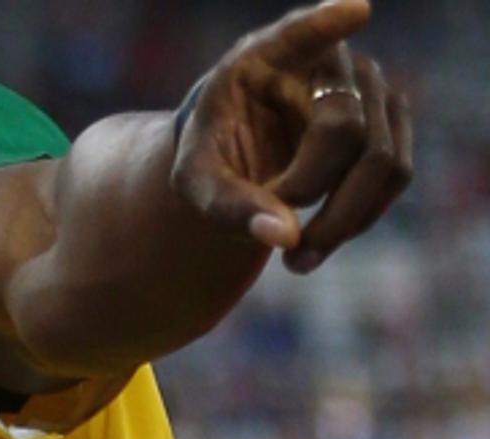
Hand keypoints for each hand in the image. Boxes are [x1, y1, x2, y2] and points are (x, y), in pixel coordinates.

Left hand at [172, 0, 412, 273]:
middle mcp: (326, 61)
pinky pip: (395, 175)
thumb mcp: (194, 183)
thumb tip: (283, 236)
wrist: (235, 155)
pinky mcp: (389, 119)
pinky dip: (360, 217)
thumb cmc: (211, 157)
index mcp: (262, 57)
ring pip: (382, 160)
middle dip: (313, 194)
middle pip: (346, 130)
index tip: (351, 12)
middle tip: (283, 247)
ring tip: (296, 262)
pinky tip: (319, 240)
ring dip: (344, 221)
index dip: (325, 24)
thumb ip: (226, 206)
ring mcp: (367, 87)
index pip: (300, 32)